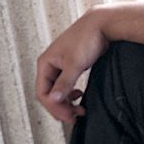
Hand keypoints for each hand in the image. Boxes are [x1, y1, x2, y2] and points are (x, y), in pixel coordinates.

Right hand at [35, 8, 109, 122]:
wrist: (101, 25)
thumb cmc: (86, 39)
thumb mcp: (74, 64)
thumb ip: (64, 83)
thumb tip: (53, 100)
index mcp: (45, 63)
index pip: (42, 93)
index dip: (54, 107)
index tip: (69, 116)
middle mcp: (50, 65)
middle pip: (49, 94)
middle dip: (60, 107)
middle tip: (75, 118)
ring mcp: (60, 65)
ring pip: (58, 91)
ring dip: (66, 102)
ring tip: (79, 110)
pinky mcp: (70, 66)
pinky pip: (65, 85)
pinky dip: (71, 94)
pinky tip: (80, 96)